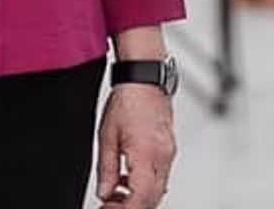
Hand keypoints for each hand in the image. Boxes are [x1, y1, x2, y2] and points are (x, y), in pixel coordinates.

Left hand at [95, 86, 174, 207]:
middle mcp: (162, 156)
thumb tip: (105, 192)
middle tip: (110, 206)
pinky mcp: (169, 147)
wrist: (145, 76)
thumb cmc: (128, 98)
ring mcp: (168, 152)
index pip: (140, 200)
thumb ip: (106, 169)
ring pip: (158, 190)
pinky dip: (146, 185)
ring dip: (139, 198)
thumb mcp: (107, 136)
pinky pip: (161, 176)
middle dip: (131, 208)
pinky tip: (129, 181)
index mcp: (146, 154)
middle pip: (152, 200)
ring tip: (116, 195)